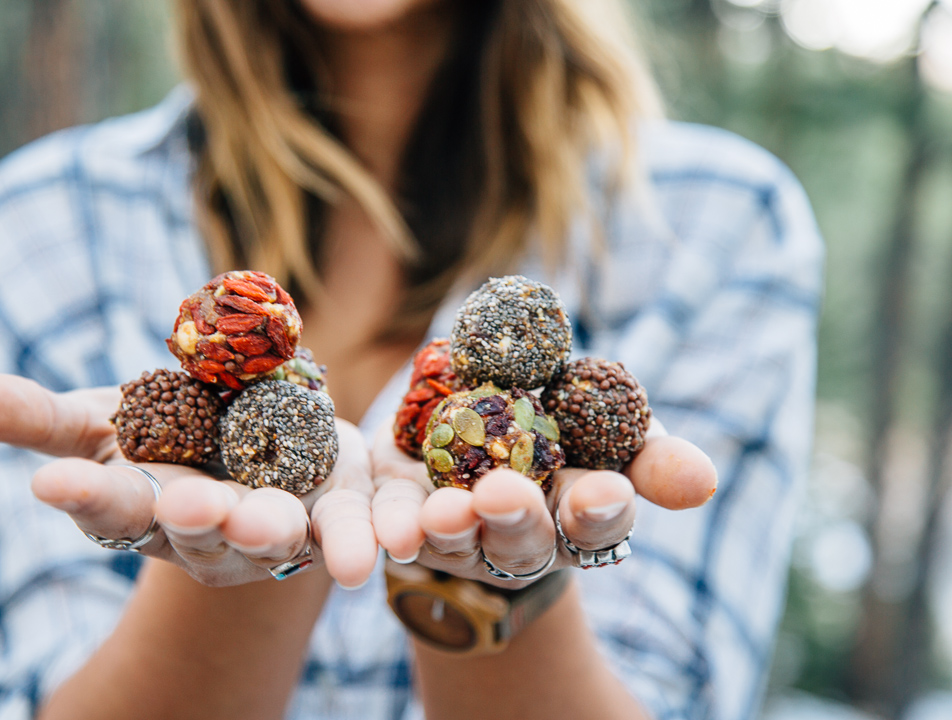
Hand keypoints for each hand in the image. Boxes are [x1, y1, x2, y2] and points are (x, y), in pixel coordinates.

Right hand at [0, 374, 377, 589]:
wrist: (249, 431)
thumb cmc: (160, 433)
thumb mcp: (102, 419)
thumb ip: (42, 418)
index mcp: (147, 511)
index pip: (110, 508)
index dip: (85, 497)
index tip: (56, 483)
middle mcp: (209, 533)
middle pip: (201, 530)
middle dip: (195, 518)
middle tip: (187, 504)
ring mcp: (275, 527)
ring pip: (277, 533)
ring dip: (275, 529)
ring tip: (273, 520)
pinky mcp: (334, 508)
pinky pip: (353, 522)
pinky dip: (365, 528)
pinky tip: (383, 531)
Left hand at [371, 415, 716, 587]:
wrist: (477, 405)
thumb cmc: (561, 418)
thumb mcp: (611, 426)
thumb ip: (650, 454)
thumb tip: (702, 481)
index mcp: (576, 517)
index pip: (596, 526)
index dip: (599, 511)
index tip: (602, 490)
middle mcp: (519, 539)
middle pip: (521, 542)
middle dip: (515, 519)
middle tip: (506, 492)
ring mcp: (460, 535)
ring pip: (456, 542)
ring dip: (450, 529)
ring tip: (443, 511)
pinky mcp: (405, 516)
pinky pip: (395, 527)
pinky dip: (392, 529)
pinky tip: (391, 528)